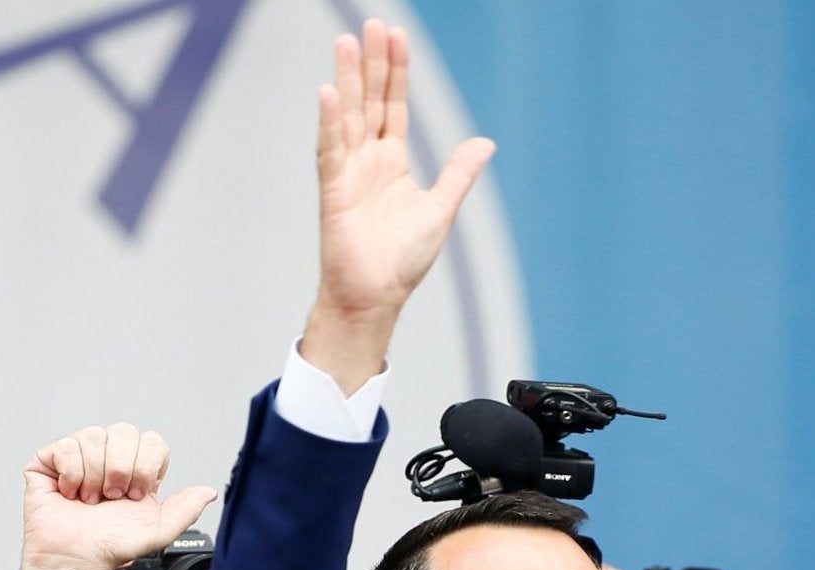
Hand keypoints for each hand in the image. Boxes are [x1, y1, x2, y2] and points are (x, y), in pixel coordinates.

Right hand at [22, 425, 215, 569]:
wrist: (77, 560)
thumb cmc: (110, 548)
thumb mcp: (158, 531)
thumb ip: (186, 509)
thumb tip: (208, 492)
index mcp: (134, 469)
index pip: (151, 440)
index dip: (146, 465)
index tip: (137, 495)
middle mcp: (107, 458)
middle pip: (124, 431)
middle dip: (123, 469)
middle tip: (114, 498)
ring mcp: (78, 457)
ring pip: (93, 436)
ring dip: (96, 475)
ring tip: (91, 500)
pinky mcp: (49, 461)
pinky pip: (66, 446)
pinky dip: (72, 474)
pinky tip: (71, 493)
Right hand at [302, 20, 493, 390]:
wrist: (377, 297)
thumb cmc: (402, 261)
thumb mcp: (440, 210)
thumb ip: (458, 174)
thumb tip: (486, 143)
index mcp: (392, 162)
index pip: (393, 106)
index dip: (396, 72)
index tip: (397, 36)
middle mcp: (367, 160)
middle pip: (369, 100)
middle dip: (371, 63)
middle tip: (372, 25)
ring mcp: (348, 173)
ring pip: (348, 116)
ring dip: (347, 80)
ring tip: (346, 43)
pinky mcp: (334, 191)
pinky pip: (331, 150)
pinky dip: (330, 122)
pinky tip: (329, 94)